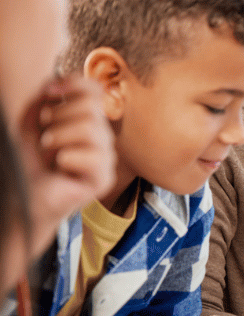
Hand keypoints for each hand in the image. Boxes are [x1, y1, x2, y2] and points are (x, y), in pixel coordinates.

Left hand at [16, 75, 114, 256]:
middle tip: (44, 134)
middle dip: (59, 116)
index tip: (50, 91)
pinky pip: (93, 157)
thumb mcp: (31, 121)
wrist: (25, 192)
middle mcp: (102, 137)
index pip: (95, 91)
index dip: (75, 84)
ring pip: (90, 129)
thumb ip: (44, 99)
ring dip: (59, 138)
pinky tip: (60, 167)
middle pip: (90, 108)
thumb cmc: (29, 159)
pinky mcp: (105, 178)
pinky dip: (67, 158)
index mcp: (87, 120)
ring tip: (48, 152)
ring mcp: (106, 158)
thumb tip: (55, 83)